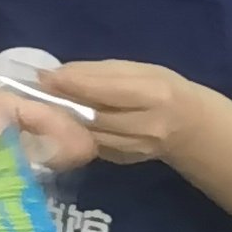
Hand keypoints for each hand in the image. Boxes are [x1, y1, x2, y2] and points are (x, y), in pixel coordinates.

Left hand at [35, 59, 224, 170]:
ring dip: (66, 119)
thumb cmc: (164, 88)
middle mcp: (146, 126)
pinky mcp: (123, 161)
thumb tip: (59, 72)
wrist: (191, 128)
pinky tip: (68, 121)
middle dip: (64, 102)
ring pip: (89, 133)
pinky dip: (78, 132)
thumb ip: (102, 72)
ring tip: (48, 104)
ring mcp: (135, 148)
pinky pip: (93, 144)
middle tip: (39, 90)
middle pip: (94, 116)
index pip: (106, 90)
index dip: (73, 84)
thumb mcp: (141, 70)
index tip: (45, 76)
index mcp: (154, 94)